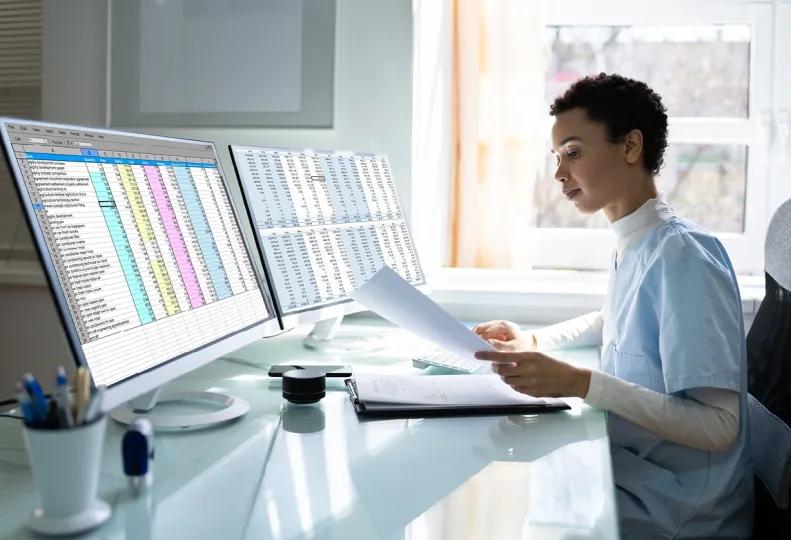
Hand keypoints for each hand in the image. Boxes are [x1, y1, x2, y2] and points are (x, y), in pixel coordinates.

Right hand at [472, 320, 535, 351]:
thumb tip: (488, 342)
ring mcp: (496, 326)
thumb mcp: (514, 348)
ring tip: (473, 346)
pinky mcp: (495, 330)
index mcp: (504, 326)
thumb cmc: (523, 347)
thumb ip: (501, 346)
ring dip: (476, 337)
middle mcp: (499, 323)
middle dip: (474, 336)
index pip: (486, 330)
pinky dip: (480, 338)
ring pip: (481, 329)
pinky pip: (484, 332)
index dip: (478, 338)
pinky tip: (479, 346)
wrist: (529, 344)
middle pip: (481, 327)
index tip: (473, 346)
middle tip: (469, 346)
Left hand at [474, 350, 590, 397]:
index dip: (487, 356)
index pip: (502, 356)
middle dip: (496, 369)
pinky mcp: (531, 392)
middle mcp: (527, 369)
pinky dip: (515, 385)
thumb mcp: (538, 356)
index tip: (477, 354)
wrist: (570, 379)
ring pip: (507, 380)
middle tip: (497, 367)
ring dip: (506, 377)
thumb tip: (503, 360)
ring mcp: (529, 382)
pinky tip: (522, 381)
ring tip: (514, 374)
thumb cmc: (554, 365)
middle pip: (501, 370)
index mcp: (528, 357)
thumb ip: (521, 358)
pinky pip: (516, 389)